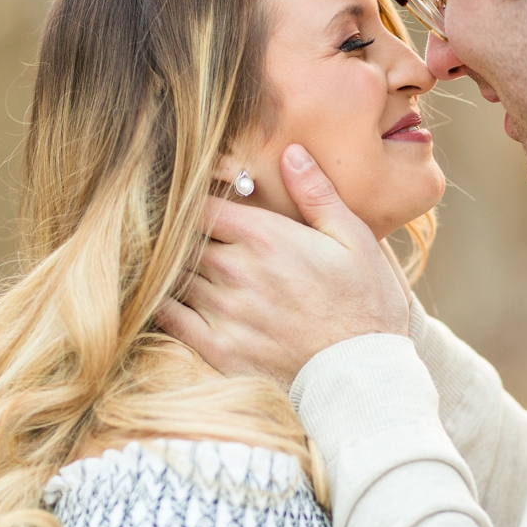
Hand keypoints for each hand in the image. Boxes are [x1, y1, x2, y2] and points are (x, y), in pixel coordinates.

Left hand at [155, 146, 408, 386]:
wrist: (365, 374)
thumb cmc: (366, 303)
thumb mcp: (355, 240)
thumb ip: (317, 194)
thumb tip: (291, 152)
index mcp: (266, 237)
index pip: (201, 204)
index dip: (192, 200)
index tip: (193, 202)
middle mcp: (236, 270)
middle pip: (182, 238)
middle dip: (179, 233)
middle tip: (174, 230)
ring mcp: (223, 311)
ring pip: (172, 274)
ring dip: (170, 266)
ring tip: (170, 262)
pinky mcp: (217, 348)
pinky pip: (168, 316)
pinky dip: (160, 302)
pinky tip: (165, 295)